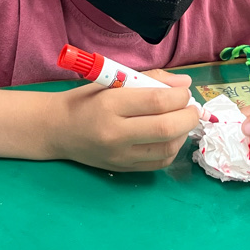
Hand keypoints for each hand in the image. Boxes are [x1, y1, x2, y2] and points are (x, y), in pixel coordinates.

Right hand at [54, 70, 199, 171]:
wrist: (57, 130)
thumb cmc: (86, 100)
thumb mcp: (112, 81)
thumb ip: (149, 79)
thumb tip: (184, 83)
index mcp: (110, 105)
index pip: (156, 102)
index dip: (179, 96)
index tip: (184, 91)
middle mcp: (115, 133)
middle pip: (166, 128)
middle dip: (188, 116)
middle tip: (192, 107)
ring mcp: (119, 155)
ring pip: (167, 148)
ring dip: (183, 133)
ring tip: (182, 120)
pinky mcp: (123, 169)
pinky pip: (159, 163)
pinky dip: (172, 148)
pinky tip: (171, 136)